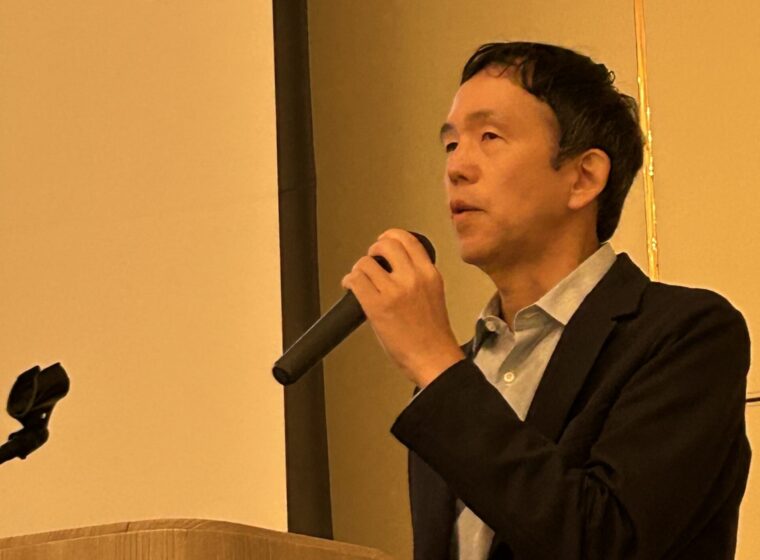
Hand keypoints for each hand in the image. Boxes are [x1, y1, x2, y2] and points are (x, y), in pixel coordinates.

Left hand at [341, 229, 464, 386]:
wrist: (434, 359)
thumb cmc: (433, 336)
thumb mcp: (433, 295)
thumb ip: (417, 278)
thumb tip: (393, 270)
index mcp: (429, 274)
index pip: (408, 240)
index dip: (391, 235)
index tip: (384, 240)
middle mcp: (413, 278)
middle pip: (386, 244)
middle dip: (373, 250)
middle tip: (370, 259)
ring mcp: (395, 291)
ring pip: (366, 262)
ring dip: (358, 269)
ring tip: (359, 278)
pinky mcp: (377, 306)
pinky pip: (356, 280)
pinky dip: (349, 281)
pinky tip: (351, 287)